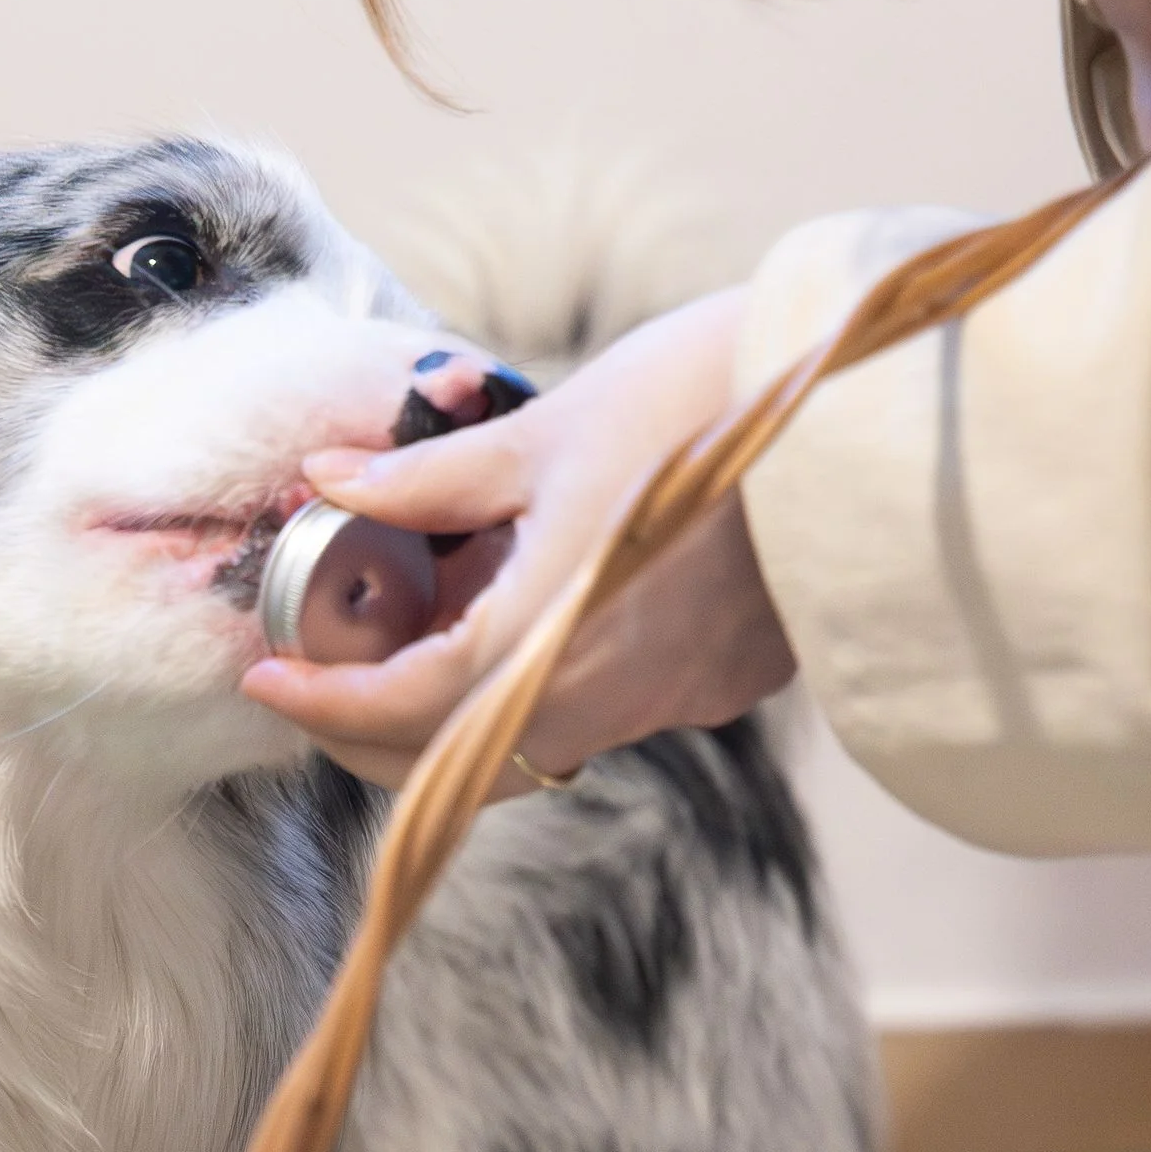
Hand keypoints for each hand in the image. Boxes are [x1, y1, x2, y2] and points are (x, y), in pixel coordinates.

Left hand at [240, 289, 793, 792]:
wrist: (883, 410)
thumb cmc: (719, 394)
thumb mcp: (555, 427)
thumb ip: (430, 479)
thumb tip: (329, 481)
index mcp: (556, 632)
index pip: (407, 709)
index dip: (324, 701)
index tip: (267, 675)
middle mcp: (611, 694)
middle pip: (459, 757)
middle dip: (372, 726)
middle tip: (315, 671)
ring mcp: (676, 698)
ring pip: (529, 742)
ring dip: (455, 708)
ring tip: (410, 632)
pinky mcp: (723, 683)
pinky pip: (601, 709)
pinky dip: (538, 681)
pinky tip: (522, 611)